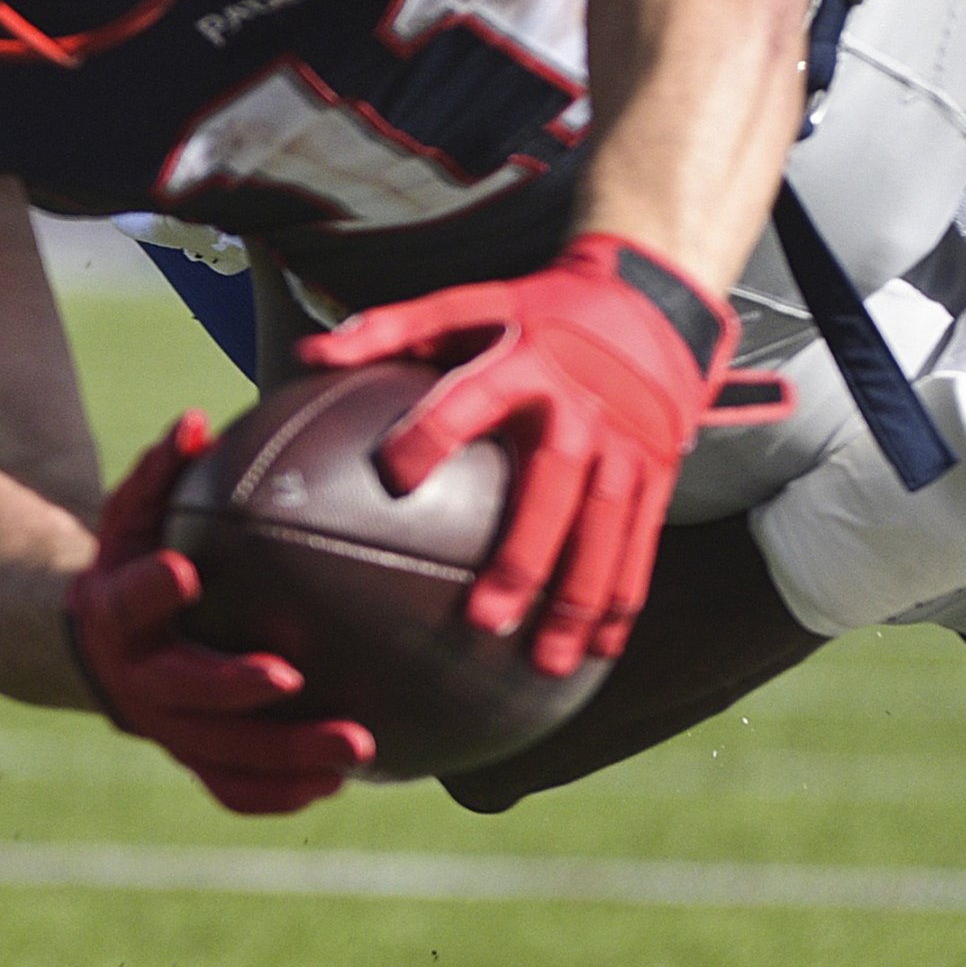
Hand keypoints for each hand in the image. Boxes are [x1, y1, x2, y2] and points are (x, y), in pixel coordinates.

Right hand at [64, 411, 374, 813]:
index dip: (153, 588)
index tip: (184, 571)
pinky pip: (233, 788)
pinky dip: (280, 793)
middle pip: (185, 691)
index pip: (132, 598)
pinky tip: (337, 782)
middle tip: (292, 677)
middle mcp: (138, 678)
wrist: (100, 641)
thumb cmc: (138, 557)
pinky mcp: (191, 758)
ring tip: (358, 749)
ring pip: (222, 754)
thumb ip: (161, 470)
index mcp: (119, 611)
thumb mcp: (136, 511)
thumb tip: (195, 420)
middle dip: (235, 686)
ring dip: (287, 757)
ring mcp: (166, 728)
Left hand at [298, 234, 734, 675]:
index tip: (394, 477)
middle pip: (552, 488)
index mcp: (522, 362)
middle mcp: (578, 409)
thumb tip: (309, 353)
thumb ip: (391, 331)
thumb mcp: (470, 306)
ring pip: (604, 531)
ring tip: (548, 664)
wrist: (651, 302)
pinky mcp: (656, 473)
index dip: (433, 434)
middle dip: (523, 556)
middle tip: (483, 620)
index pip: (471, 398)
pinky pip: (639, 544)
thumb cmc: (538, 313)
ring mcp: (625, 446)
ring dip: (578, 601)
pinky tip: (601, 651)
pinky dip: (622, 599)